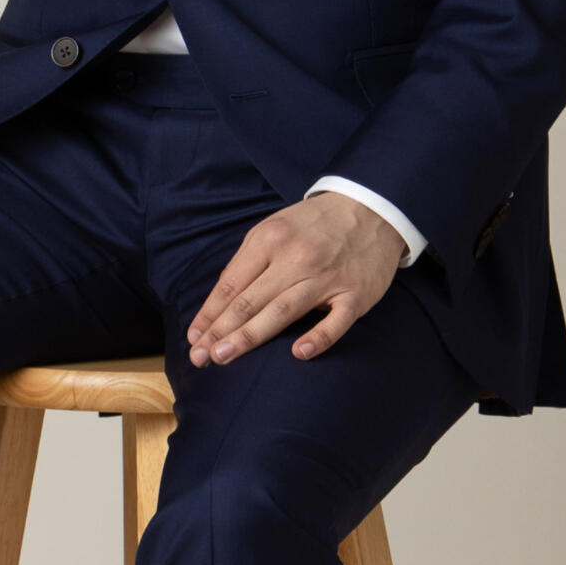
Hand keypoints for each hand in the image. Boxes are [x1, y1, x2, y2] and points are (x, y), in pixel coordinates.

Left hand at [187, 191, 405, 367]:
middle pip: (250, 300)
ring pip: (282, 311)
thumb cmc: (315, 224)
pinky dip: (319, 337)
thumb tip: (219, 301)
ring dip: (250, 336)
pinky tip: (299, 352)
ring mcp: (326, 277)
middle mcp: (295, 258)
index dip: (209, 314)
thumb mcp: (274, 228)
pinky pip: (336, 321)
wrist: (372, 207)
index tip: (193, 339)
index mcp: (269, 241)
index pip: (231, 285)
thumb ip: (247, 262)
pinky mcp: (355, 294)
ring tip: (224, 356)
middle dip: (220, 331)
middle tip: (200, 357)